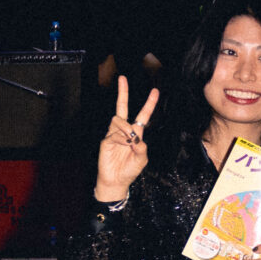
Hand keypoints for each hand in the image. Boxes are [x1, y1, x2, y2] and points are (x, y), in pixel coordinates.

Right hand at [93, 76, 158, 200]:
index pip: (143, 115)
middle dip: (123, 93)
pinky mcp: (105, 140)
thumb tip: (135, 136)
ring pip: (118, 119)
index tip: (155, 91)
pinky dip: (120, 137)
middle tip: (122, 78)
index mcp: (136, 134)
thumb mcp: (142, 159)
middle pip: (123, 107)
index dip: (149, 104)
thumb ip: (142, 147)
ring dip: (126, 128)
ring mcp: (114, 134)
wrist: (116, 181)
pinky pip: (113, 132)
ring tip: (129, 140)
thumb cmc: (129, 170)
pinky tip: (122, 145)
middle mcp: (124, 131)